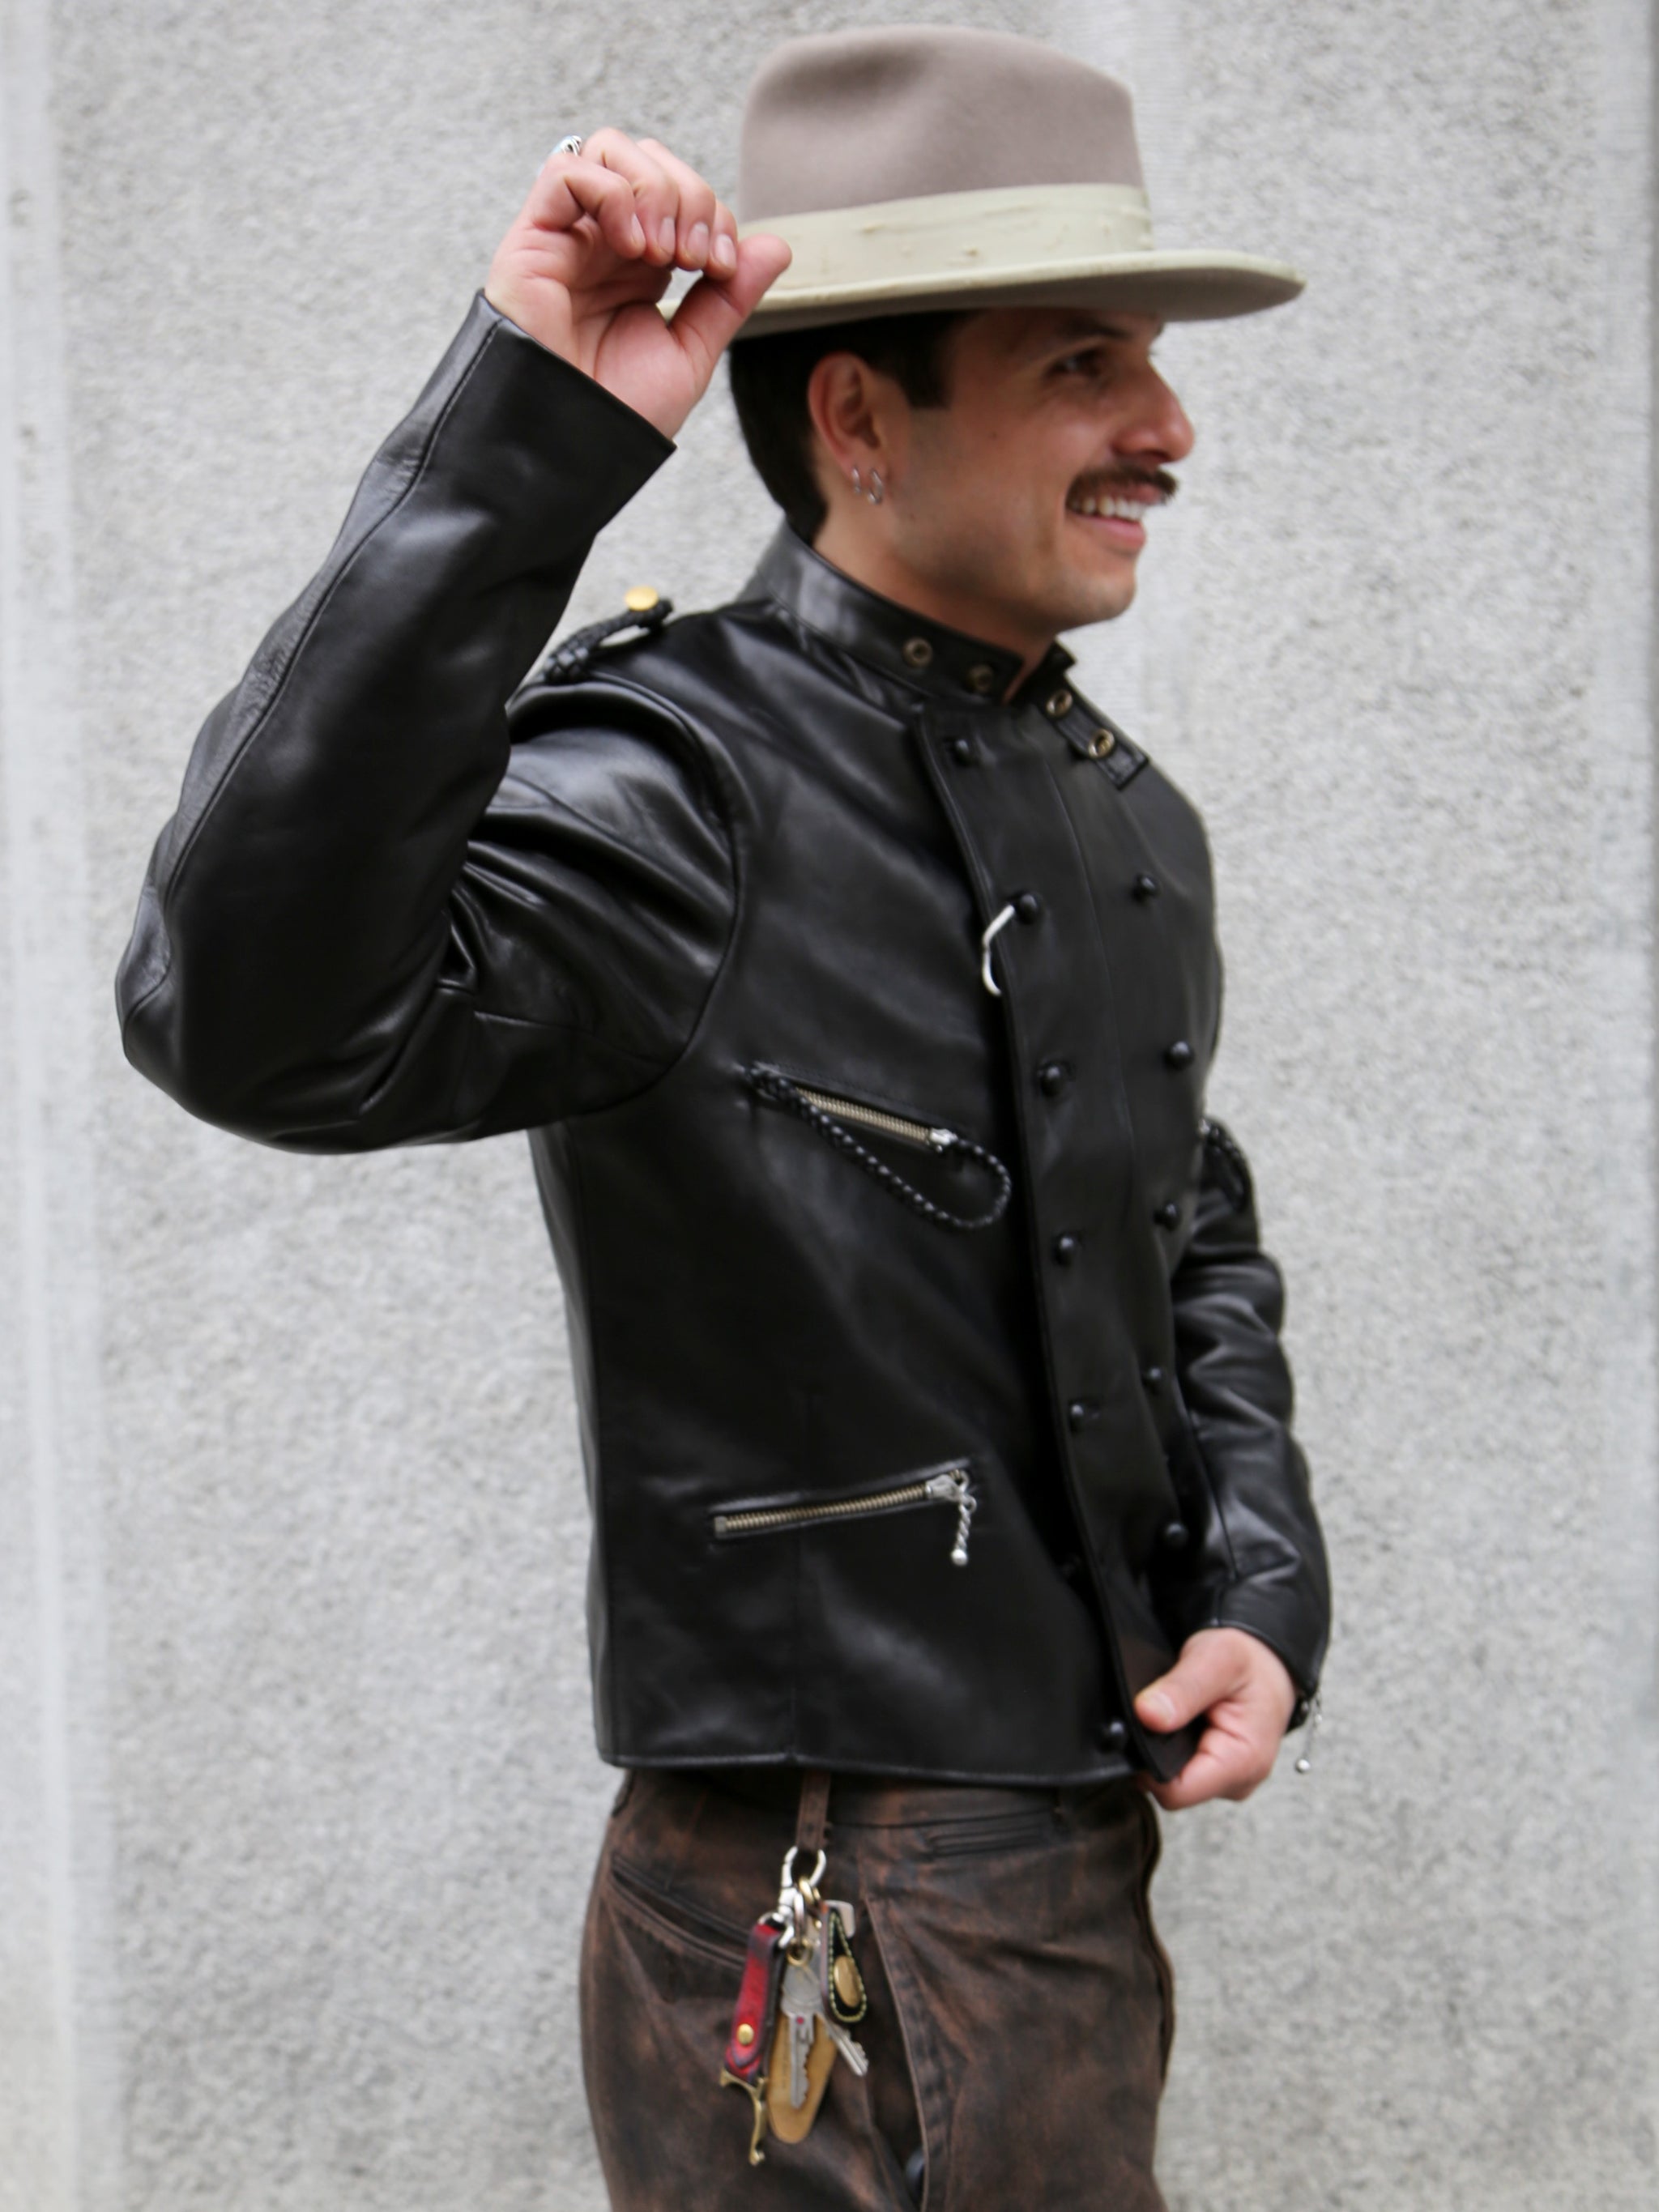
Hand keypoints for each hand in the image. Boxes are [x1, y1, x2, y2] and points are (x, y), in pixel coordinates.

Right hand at [484, 129, 791, 439]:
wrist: (570, 446)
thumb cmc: (620, 412)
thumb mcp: (691, 352)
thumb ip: (729, 298)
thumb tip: (776, 246)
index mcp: (640, 265)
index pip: (684, 193)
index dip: (715, 215)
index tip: (720, 268)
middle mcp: (603, 242)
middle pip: (651, 160)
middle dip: (690, 195)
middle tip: (693, 259)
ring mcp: (567, 237)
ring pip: (609, 150)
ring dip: (654, 189)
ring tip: (661, 253)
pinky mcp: (531, 241)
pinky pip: (566, 171)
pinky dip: (611, 192)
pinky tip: (630, 246)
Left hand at [1134, 1627, 1298, 1810]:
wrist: (1268, 1663)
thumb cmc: (1249, 1662)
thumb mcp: (1217, 1659)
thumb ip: (1182, 1689)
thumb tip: (1146, 1715)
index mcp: (1242, 1762)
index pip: (1176, 1792)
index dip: (1148, 1763)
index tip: (1139, 1727)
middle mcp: (1238, 1781)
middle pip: (1171, 1788)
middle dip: (1155, 1754)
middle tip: (1157, 1713)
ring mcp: (1228, 1780)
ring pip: (1174, 1780)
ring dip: (1164, 1750)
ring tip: (1173, 1716)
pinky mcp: (1218, 1773)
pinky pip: (1182, 1770)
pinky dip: (1172, 1748)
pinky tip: (1179, 1726)